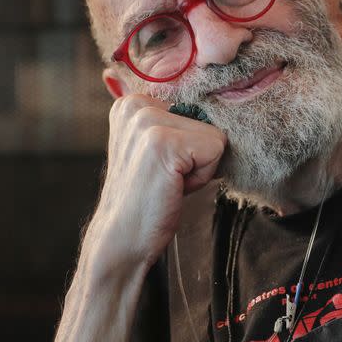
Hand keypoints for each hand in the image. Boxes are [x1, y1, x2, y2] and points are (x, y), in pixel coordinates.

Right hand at [84, 94, 225, 275]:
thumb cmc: (148, 196)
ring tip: (169, 181)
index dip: (193, 140)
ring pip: (215, 134)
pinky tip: (173, 187)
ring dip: (200, 165)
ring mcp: (146, 120)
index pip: (199, 103)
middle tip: (168, 175)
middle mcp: (136, 103)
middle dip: (198, 152)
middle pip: (209, 117)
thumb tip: (220, 102)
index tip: (167, 163)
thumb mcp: (160, 148)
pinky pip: (215, 149)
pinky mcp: (161, 141)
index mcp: (133, 101)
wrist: (122, 240)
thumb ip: (179, 121)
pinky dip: (202, 176)